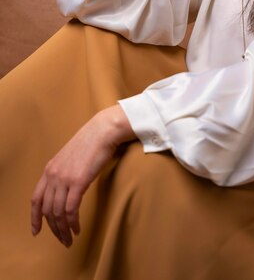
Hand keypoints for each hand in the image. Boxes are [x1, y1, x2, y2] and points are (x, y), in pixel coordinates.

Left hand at [31, 106, 134, 247]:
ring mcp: (64, 178)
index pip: (36, 199)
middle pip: (47, 210)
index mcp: (49, 169)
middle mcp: (53, 175)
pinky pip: (70, 210)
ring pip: (58, 213)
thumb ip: (63, 171)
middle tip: (62, 240)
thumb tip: (65, 188)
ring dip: (63, 230)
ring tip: (70, 238)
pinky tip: (77, 228)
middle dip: (53, 229)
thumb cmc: (91, 142)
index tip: (37, 231)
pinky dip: (72, 223)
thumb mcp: (70, 157)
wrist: (103, 131)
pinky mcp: (78, 182)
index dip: (34, 218)